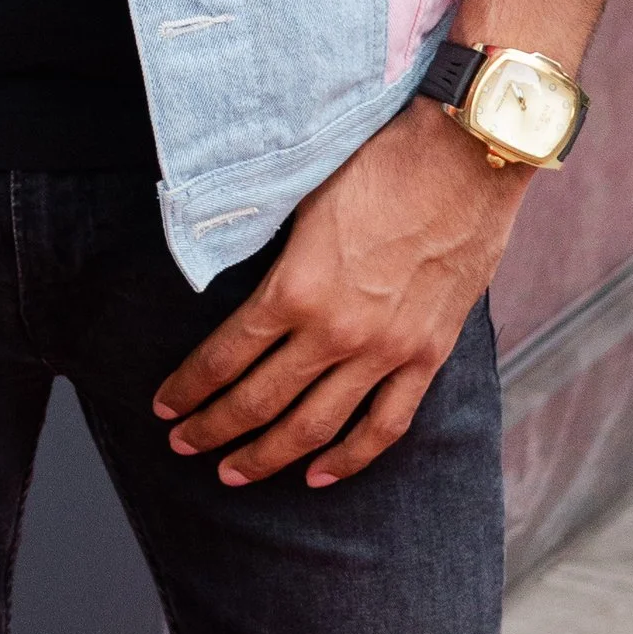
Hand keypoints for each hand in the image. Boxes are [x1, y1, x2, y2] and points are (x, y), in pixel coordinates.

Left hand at [153, 96, 526, 487]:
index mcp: (293, 289)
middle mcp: (335, 331)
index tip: (164, 406)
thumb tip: (232, 289)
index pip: (222, 357)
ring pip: (314, 426)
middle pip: (258, 401)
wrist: (468, 157)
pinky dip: (349, 458)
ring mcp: (385, 349)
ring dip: (267, 455)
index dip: (187, 388)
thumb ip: (270, 260)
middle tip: (183, 445)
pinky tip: (318, 476)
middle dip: (212, 428)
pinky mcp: (427, 355)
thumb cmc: (378, 164)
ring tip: (232, 473)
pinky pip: (384, 425)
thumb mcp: (299, 202)